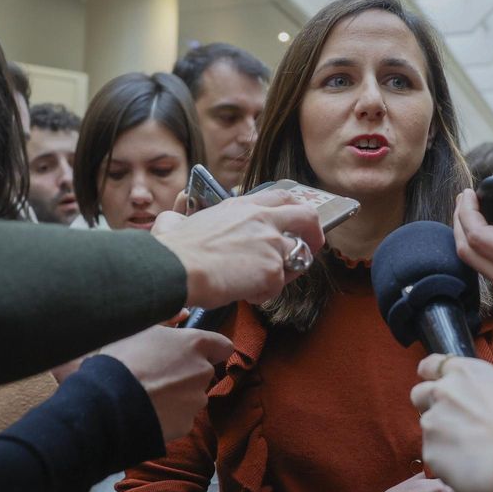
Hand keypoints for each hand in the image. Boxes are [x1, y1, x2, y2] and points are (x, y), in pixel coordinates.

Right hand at [98, 326, 232, 440]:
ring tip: (149, 394)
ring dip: (178, 395)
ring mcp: (196, 400)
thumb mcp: (141, 329)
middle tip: (159, 374)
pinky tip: (149, 411)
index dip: (211, 350)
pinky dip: (169, 416)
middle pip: (203, 372)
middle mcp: (202, 371)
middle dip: (187, 374)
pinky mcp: (186, 424)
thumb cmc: (122, 359)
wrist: (107, 402)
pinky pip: (181, 418)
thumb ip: (167, 320)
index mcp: (195, 344)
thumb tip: (183, 313)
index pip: (223, 346)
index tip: (195, 353)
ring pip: (192, 396)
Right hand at [152, 190, 323, 308]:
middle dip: (316, 233)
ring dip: (283, 272)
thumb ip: (203, 218)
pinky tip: (242, 293)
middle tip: (312, 246)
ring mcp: (271, 244)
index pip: (282, 197)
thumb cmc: (177, 249)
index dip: (295, 209)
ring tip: (258, 282)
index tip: (296, 221)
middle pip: (307, 216)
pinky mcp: (273, 271)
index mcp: (244, 205)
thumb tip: (185, 221)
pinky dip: (260, 294)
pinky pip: (276, 287)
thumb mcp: (192, 218)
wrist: (177, 268)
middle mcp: (263, 220)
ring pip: (296, 258)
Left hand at [410, 355, 492, 491]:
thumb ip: (480, 391)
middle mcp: (442, 391)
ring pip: (429, 427)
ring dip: (442, 436)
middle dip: (429, 406)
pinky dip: (448, 461)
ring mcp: (432, 421)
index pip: (430, 365)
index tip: (437, 386)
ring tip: (472, 449)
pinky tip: (471, 466)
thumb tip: (478, 400)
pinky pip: (435, 455)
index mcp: (463, 372)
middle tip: (452, 421)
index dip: (432, 378)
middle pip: (419, 394)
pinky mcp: (430, 450)